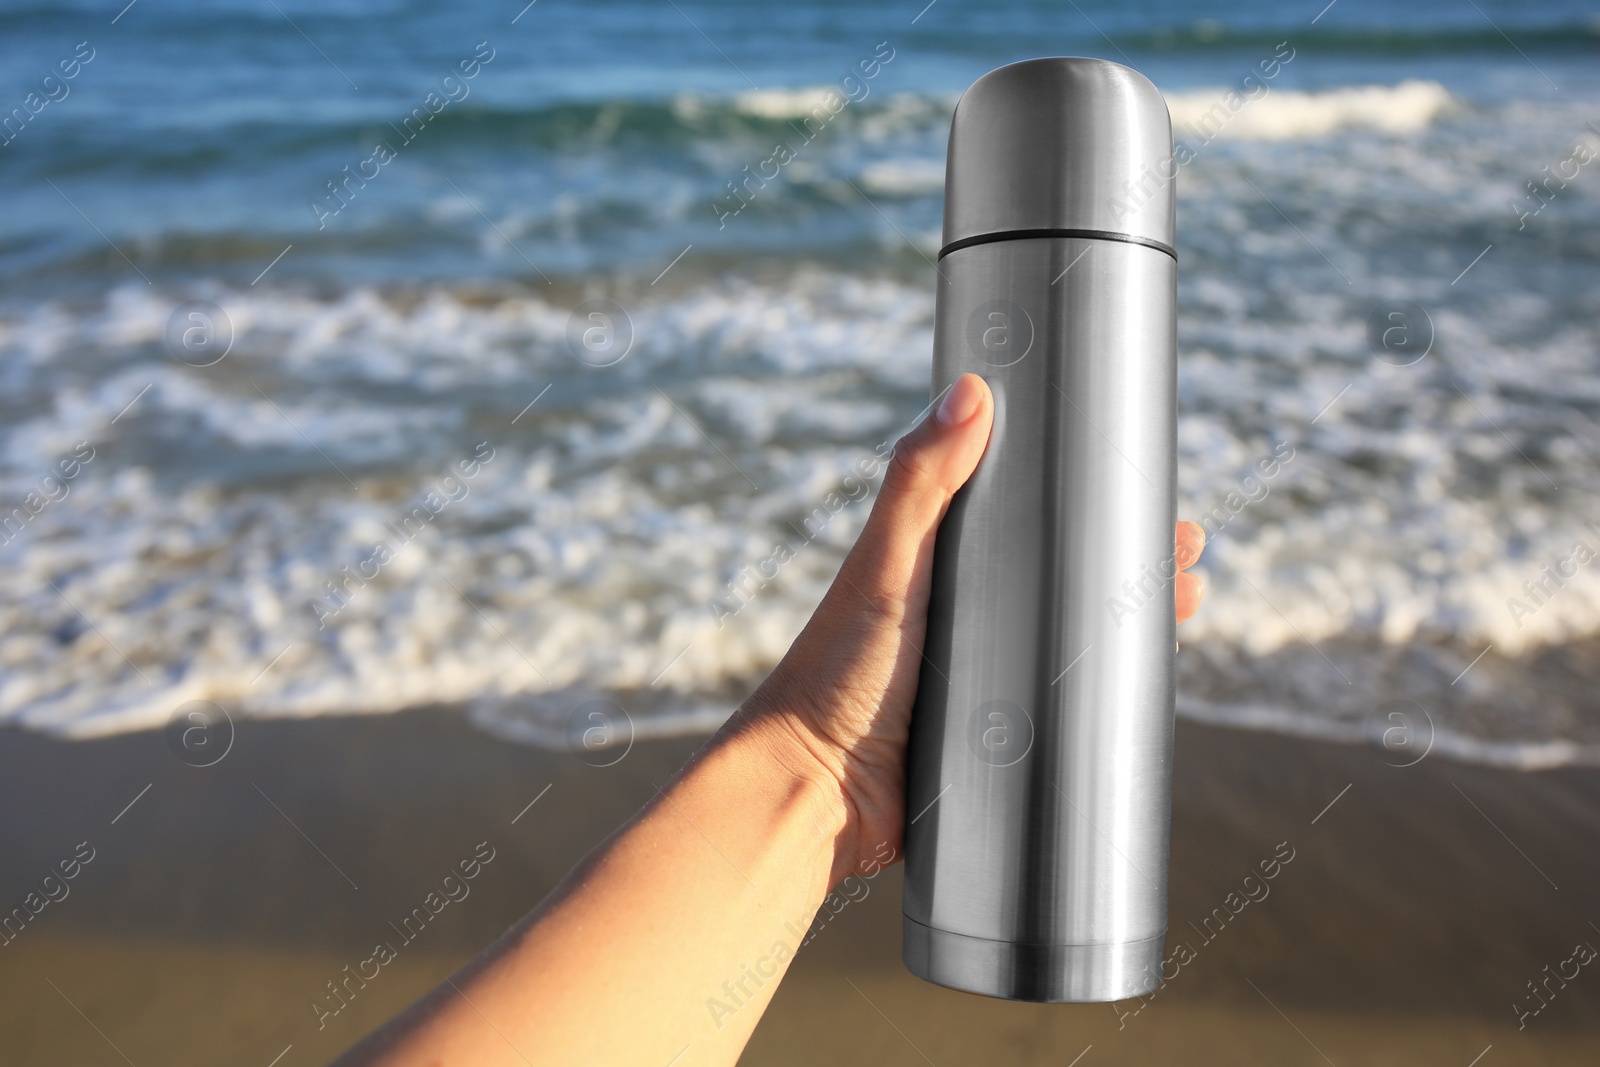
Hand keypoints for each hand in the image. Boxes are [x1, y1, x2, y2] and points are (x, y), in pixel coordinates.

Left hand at [739, 373, 1205, 884]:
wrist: (818, 793)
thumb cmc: (836, 675)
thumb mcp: (885, 568)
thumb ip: (920, 485)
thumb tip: (971, 390)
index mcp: (937, 564)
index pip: (1024, 512)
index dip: (1082, 496)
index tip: (1140, 480)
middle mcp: (964, 613)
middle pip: (1061, 573)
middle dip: (1125, 557)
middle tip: (1183, 550)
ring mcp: (983, 673)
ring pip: (1072, 636)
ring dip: (1128, 620)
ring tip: (1184, 603)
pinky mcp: (996, 733)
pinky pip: (1062, 702)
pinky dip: (1105, 686)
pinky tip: (1148, 680)